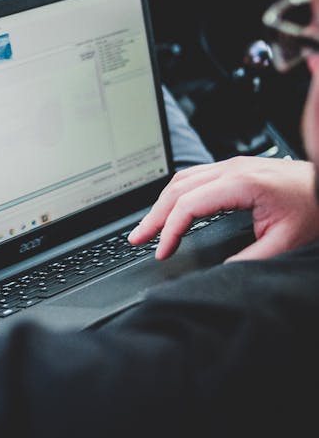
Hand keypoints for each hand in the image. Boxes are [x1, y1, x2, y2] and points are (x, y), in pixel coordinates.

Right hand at [128, 156, 318, 260]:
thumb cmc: (314, 206)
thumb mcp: (286, 240)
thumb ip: (252, 258)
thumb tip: (220, 272)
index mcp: (241, 183)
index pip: (189, 204)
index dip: (170, 230)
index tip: (162, 251)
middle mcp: (232, 169)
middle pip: (178, 189)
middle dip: (153, 216)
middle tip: (136, 238)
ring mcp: (232, 166)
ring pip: (183, 179)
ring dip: (161, 203)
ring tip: (147, 226)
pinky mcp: (236, 168)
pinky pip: (195, 176)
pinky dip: (176, 194)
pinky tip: (171, 207)